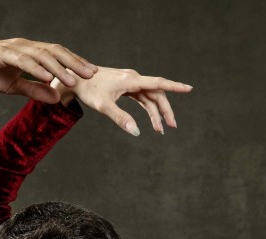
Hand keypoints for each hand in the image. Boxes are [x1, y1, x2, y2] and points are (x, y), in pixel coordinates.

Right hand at [0, 39, 96, 102]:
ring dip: (59, 68)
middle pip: (55, 52)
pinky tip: (48, 78)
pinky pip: (24, 60)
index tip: (90, 74)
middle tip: (91, 74)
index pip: (57, 57)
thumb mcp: (15, 86)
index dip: (74, 64)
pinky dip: (37, 69)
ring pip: (42, 56)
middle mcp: (25, 47)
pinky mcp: (3, 53)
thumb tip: (57, 97)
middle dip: (74, 63)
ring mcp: (14, 48)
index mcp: (29, 53)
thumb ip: (35, 90)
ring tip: (74, 80)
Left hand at [52, 66, 192, 135]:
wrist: (76, 80)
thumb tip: (137, 132)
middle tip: (172, 127)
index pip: (158, 83)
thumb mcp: (104, 106)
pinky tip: (152, 122)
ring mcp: (130, 82)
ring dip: (157, 113)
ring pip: (150, 98)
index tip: (189, 88)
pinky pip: (142, 99)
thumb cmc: (89, 91)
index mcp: (132, 80)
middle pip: (157, 94)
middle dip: (165, 110)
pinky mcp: (126, 87)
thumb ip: (121, 119)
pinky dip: (148, 110)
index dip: (174, 86)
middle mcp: (133, 78)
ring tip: (161, 130)